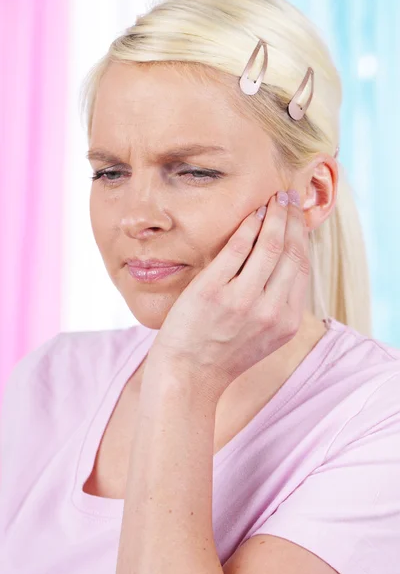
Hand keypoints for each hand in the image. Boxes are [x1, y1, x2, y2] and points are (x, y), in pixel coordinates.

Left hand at [149, 190, 309, 395]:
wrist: (188, 376)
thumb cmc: (222, 354)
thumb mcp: (262, 336)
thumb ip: (277, 305)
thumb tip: (285, 265)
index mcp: (285, 321)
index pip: (302, 267)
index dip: (302, 237)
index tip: (299, 217)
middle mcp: (270, 310)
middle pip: (291, 252)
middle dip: (292, 219)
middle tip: (289, 196)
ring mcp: (242, 300)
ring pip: (269, 245)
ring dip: (274, 215)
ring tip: (274, 198)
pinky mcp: (213, 291)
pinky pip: (237, 248)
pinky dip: (248, 225)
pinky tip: (252, 212)